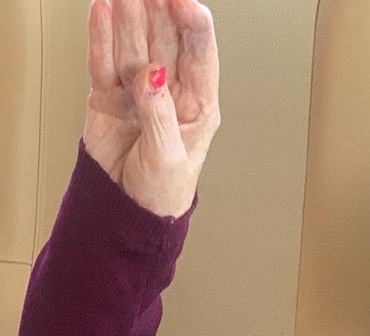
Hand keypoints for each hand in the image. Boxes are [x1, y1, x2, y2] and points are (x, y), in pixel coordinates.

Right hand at [83, 0, 219, 217]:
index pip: (200, 57)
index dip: (194, 26)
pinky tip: (101, 10)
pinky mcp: (108, 95)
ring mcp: (138, 90)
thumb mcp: (168, 158)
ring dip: (129, 16)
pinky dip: (100, 36)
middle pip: (166, 40)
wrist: (128, 211)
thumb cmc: (163, 190)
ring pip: (134, 44)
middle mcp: (170, 92)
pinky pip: (104, 60)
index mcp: (199, 106)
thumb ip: (159, 114)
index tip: (184, 2)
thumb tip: (151, 73)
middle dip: (158, 9)